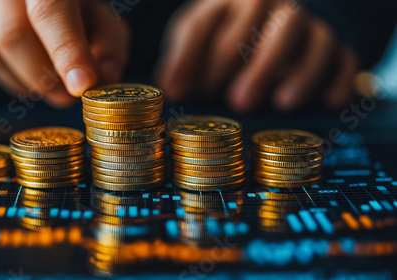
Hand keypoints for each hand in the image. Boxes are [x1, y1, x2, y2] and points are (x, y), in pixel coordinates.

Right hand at [0, 0, 129, 106]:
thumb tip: (104, 79)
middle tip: (68, 96)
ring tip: (54, 85)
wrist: (42, 1)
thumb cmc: (80, 13)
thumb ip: (109, 50)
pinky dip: (12, 78)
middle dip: (43, 76)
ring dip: (27, 81)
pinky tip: (33, 75)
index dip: (66, 51)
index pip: (50, 9)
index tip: (80, 85)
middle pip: (13, 34)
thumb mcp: (105, 24)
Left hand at [157, 0, 358, 111]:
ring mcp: (305, 23)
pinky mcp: (334, 44)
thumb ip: (181, 59)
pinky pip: (344, 55)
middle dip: (248, 67)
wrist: (276, 18)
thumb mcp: (199, 37)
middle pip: (257, 30)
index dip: (186, 60)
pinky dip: (338, 78)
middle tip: (237, 102)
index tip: (176, 93)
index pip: (202, 26)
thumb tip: (168, 89)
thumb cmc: (228, 35)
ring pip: (309, 37)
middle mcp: (268, 5)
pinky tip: (330, 101)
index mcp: (225, 3)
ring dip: (298, 70)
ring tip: (283, 103)